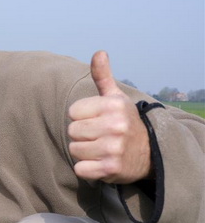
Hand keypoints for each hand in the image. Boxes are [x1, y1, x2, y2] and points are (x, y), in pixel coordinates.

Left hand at [68, 51, 151, 183]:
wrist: (150, 153)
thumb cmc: (124, 122)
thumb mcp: (116, 98)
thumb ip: (103, 77)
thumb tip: (99, 52)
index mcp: (113, 106)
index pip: (73, 111)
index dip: (81, 117)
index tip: (96, 120)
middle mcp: (115, 126)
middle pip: (72, 131)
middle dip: (81, 135)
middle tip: (98, 136)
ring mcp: (113, 148)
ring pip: (74, 149)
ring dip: (84, 152)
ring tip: (100, 149)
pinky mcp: (110, 169)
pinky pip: (80, 169)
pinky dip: (86, 169)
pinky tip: (100, 163)